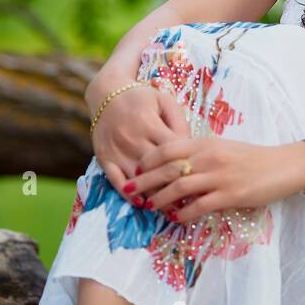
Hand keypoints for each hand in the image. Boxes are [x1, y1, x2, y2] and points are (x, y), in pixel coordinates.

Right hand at [90, 83, 191, 200]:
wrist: (107, 94)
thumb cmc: (142, 98)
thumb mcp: (164, 101)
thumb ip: (179, 122)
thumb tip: (191, 147)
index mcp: (149, 124)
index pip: (173, 152)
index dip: (187, 167)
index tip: (200, 180)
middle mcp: (132, 139)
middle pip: (157, 170)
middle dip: (175, 187)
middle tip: (191, 201)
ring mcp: (117, 151)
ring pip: (139, 180)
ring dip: (155, 196)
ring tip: (172, 209)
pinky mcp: (104, 159)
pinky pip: (116, 182)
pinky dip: (129, 195)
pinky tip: (143, 203)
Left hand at [129, 135, 304, 223]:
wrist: (284, 165)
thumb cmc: (253, 158)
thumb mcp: (223, 148)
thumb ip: (200, 154)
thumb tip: (175, 165)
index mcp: (206, 143)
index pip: (167, 147)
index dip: (147, 160)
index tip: (136, 170)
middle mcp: (209, 157)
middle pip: (167, 168)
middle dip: (144, 181)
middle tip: (128, 191)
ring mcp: (219, 176)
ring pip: (179, 188)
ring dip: (159, 199)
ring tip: (149, 207)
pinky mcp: (230, 195)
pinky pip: (199, 206)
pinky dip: (183, 214)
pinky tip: (175, 219)